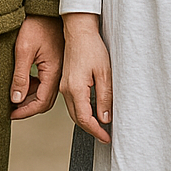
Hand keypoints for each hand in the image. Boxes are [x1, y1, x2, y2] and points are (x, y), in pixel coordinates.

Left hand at [9, 15, 62, 118]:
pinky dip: (35, 86)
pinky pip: (46, 81)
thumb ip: (20, 77)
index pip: (42, 102)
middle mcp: (59, 71)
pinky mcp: (56, 61)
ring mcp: (59, 66)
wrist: (45, 7)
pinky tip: (24, 82)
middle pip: (46, 99)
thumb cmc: (37, 24)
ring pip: (46, 91)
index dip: (26, 111)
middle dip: (28, 107)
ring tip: (15, 97)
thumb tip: (16, 99)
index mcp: (54, 70)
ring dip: (31, 97)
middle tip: (12, 109)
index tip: (12, 114)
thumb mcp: (23, 51)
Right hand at [60, 12, 111, 142]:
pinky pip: (73, 103)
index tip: (106, 138)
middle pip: (77, 118)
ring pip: (74, 112)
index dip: (96, 131)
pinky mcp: (66, 82)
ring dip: (86, 121)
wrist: (79, 32)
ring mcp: (64, 86)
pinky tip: (92, 111)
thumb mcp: (104, 73)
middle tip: (105, 136)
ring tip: (101, 127)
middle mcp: (66, 90)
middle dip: (91, 129)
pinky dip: (82, 111)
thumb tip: (105, 118)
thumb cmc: (92, 48)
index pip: (85, 119)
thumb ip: (104, 97)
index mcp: (75, 89)